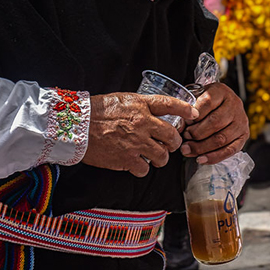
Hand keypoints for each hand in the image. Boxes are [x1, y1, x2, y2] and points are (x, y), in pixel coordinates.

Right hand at [82, 93, 200, 176]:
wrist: (76, 127)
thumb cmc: (96, 111)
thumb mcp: (121, 99)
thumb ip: (140, 106)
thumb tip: (152, 113)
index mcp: (141, 105)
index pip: (170, 104)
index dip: (185, 109)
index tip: (193, 114)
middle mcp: (142, 123)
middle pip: (172, 135)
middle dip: (174, 142)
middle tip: (171, 145)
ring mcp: (136, 142)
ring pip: (162, 156)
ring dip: (161, 158)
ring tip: (155, 157)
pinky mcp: (126, 159)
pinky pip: (145, 169)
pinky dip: (142, 169)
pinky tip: (136, 165)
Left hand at [180, 83, 248, 164]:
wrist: (223, 104)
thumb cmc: (207, 102)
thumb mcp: (198, 96)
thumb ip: (189, 108)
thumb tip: (180, 125)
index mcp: (221, 91)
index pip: (208, 102)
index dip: (194, 115)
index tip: (184, 122)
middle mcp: (235, 105)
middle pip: (215, 122)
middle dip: (196, 133)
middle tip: (185, 137)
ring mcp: (241, 121)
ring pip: (221, 138)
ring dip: (202, 147)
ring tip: (188, 149)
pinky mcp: (243, 136)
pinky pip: (229, 150)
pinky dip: (213, 157)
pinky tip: (201, 159)